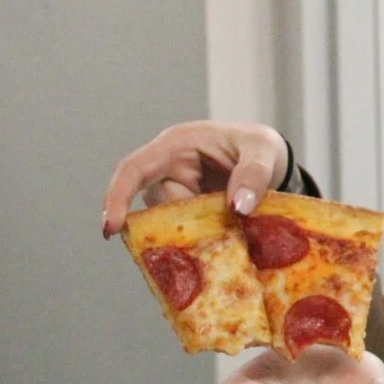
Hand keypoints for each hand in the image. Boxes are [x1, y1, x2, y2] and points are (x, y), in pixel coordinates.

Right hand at [102, 120, 290, 236]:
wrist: (273, 160)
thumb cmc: (261, 147)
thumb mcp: (264, 151)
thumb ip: (254, 174)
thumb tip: (238, 207)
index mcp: (176, 145)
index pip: (134, 169)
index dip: (117, 197)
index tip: (111, 228)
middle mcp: (169, 169)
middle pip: (157, 205)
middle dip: (184, 220)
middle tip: (225, 216)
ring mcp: (178, 193)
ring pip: (171, 223)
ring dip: (197, 230)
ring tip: (233, 221)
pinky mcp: (189, 213)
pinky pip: (186, 232)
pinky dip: (203, 239)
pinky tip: (226, 237)